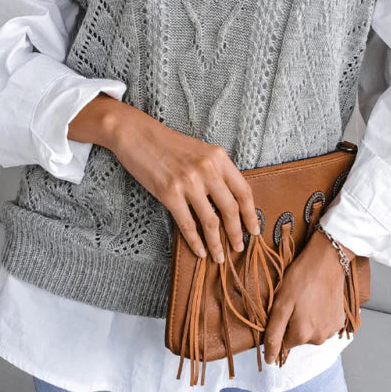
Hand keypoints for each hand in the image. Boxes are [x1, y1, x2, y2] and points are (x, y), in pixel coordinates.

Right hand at [69, 94, 260, 263]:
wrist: (137, 134)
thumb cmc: (168, 144)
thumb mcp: (200, 151)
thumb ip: (216, 171)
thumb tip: (230, 201)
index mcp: (218, 157)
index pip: (243, 190)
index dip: (250, 213)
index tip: (254, 229)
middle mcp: (207, 169)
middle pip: (230, 209)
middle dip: (237, 233)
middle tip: (239, 247)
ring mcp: (188, 182)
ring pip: (211, 221)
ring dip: (216, 243)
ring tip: (220, 256)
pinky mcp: (169, 193)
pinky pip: (188, 224)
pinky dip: (195, 242)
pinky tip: (199, 251)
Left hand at [263, 228, 355, 364]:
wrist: (328, 261)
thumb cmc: (301, 278)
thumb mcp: (281, 303)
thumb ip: (274, 333)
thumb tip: (270, 360)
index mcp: (302, 335)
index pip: (283, 343)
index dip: (280, 325)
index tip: (284, 309)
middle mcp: (319, 339)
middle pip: (298, 338)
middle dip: (294, 323)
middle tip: (295, 301)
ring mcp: (331, 331)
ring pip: (311, 332)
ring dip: (307, 321)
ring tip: (307, 299)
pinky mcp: (339, 322)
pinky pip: (323, 326)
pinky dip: (319, 317)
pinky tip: (318, 301)